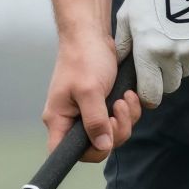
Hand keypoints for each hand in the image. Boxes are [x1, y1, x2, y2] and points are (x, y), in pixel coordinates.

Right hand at [43, 33, 143, 161]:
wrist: (91, 34)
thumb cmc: (83, 58)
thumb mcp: (89, 90)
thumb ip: (95, 121)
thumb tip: (102, 146)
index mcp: (59, 119)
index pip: (62, 152)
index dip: (85, 153)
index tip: (103, 139)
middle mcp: (72, 120)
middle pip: (95, 146)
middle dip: (115, 132)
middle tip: (118, 110)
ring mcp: (88, 114)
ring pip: (111, 134)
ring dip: (125, 119)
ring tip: (125, 98)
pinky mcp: (103, 106)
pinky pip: (119, 120)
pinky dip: (128, 111)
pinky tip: (128, 94)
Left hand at [114, 0, 188, 107]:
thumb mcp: (128, 15)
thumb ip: (122, 44)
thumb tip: (119, 63)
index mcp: (149, 52)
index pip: (150, 93)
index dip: (147, 95)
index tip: (146, 89)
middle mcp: (173, 56)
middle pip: (170, 86)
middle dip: (162, 80)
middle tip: (157, 63)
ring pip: (185, 72)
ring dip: (178, 65)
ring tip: (172, 41)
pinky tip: (185, 34)